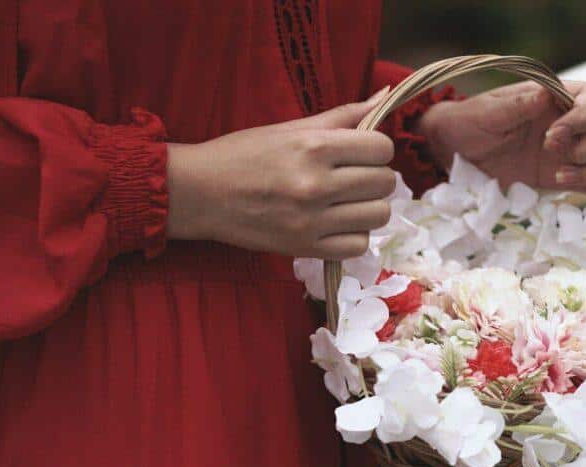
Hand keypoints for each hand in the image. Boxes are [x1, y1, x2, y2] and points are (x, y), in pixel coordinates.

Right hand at [166, 89, 395, 258]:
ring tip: (347, 202)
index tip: (362, 152)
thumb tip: (383, 100)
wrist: (200, 194)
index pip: (381, 149)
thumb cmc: (243, 154)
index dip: (377, 149)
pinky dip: (354, 235)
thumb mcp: (290, 128)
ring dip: (368, 207)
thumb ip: (341, 116)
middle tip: (354, 176)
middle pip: (385, 183)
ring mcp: (311, 220)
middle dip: (375, 176)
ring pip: (378, 216)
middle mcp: (315, 184)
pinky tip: (338, 224)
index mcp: (313, 147)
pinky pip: (358, 246)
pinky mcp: (304, 248)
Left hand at [416, 80, 585, 211]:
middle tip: (551, 156)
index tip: (553, 135)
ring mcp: (571, 152)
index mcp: (555, 97)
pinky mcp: (565, 178)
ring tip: (558, 179)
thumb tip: (546, 96)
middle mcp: (571, 123)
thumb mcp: (486, 112)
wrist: (452, 153)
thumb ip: (516, 106)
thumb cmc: (468, 123)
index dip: (583, 116)